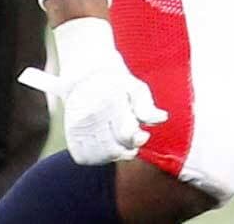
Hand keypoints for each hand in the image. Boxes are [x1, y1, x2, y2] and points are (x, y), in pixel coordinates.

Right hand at [22, 17, 167, 162]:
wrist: (85, 76)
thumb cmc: (117, 83)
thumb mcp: (136, 87)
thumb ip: (147, 106)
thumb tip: (162, 118)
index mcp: (110, 101)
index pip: (125, 133)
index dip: (137, 139)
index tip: (143, 136)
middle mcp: (91, 115)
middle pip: (113, 148)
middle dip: (128, 148)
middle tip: (134, 139)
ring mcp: (78, 127)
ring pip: (100, 156)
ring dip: (115, 155)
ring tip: (121, 143)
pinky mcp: (70, 136)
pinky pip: (84, 158)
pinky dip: (98, 157)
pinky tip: (107, 147)